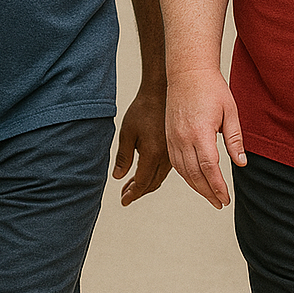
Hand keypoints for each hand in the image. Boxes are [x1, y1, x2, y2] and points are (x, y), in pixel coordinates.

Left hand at [113, 85, 170, 205]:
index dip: (132, 194)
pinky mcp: (175, 148)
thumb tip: (118, 176)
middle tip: (126, 196)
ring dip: (146, 184)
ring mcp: (172, 153)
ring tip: (131, 186)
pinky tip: (146, 172)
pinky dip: (154, 175)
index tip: (124, 201)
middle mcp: (166, 157)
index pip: (142, 182)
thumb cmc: (144, 108)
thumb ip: (123, 156)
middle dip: (138, 192)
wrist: (161, 91)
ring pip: (159, 177)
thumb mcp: (127, 132)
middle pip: (152, 183)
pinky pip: (165, 169)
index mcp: (153, 154)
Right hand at [166, 67, 245, 208]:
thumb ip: (235, 140)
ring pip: (182, 171)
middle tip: (219, 203)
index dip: (218, 187)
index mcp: (200, 132)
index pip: (209, 168)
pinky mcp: (168, 135)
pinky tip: (194, 180)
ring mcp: (172, 136)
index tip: (226, 199)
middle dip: (208, 192)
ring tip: (209, 196)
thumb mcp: (230, 112)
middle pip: (194, 174)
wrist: (187, 71)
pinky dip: (184, 175)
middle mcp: (183, 137)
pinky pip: (174, 162)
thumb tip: (242, 163)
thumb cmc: (212, 88)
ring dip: (196, 186)